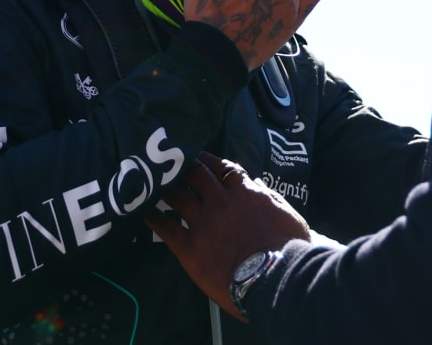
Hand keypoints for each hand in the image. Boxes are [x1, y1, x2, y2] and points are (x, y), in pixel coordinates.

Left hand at [147, 152, 311, 320]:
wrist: (274, 275)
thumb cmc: (288, 247)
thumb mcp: (286, 214)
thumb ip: (269, 197)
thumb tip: (257, 184)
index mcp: (246, 192)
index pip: (224, 168)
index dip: (209, 161)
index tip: (199, 156)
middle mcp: (220, 202)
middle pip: (196, 176)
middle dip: (184, 167)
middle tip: (171, 163)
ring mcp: (203, 222)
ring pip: (178, 196)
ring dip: (166, 187)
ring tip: (154, 182)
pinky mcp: (189, 246)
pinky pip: (166, 228)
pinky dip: (154, 218)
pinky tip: (143, 212)